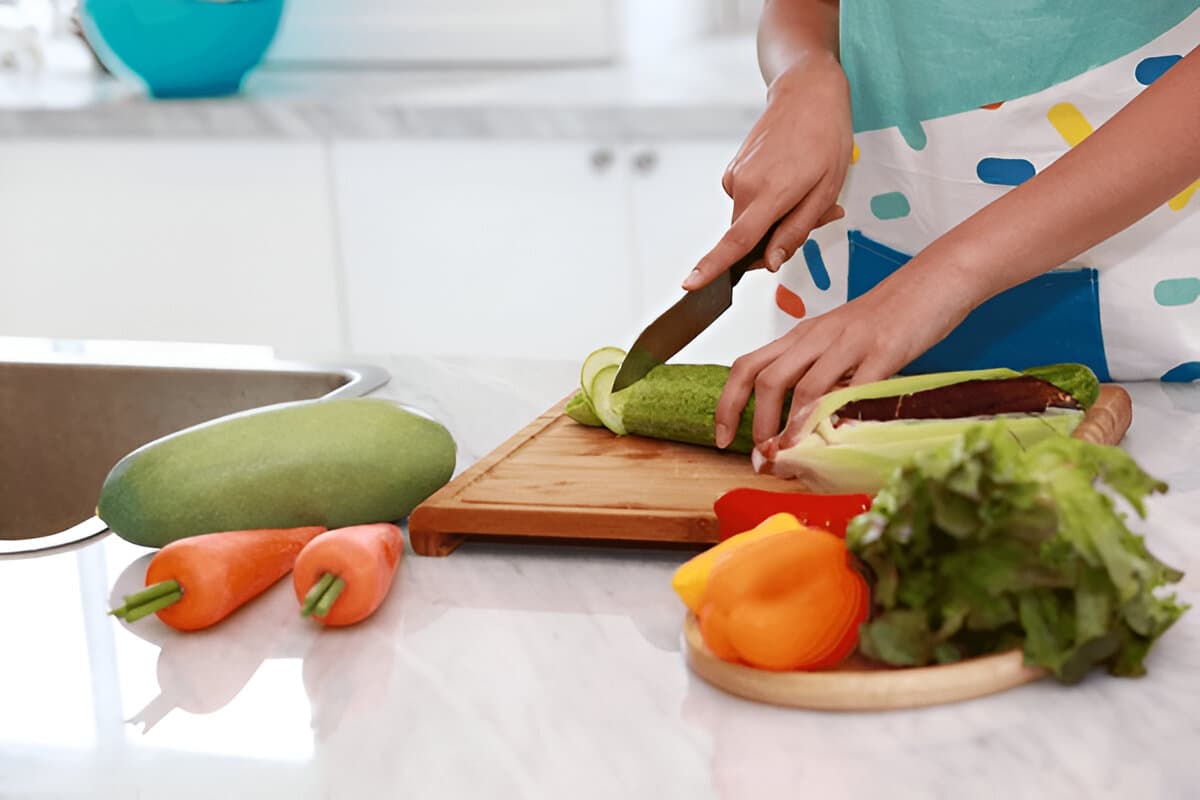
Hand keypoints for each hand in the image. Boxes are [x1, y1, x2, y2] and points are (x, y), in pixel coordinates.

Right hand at [683, 55, 852, 290]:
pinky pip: (748, 204)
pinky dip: (767, 203)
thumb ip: (796, 230)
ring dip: (775, 220)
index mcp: (769, 192)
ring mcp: (735, 178)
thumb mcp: (826, 189)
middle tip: (818, 214)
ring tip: (807, 189)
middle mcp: (743, 186)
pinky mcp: (733, 172)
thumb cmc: (825, 136)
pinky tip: (789, 180)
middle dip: (777, 240)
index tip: (691, 284)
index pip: (737, 240)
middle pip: (749, 238)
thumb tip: (771, 262)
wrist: (806, 91)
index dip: (713, 267)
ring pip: (749, 221)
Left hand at [712, 263, 976, 448]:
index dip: (727, 404)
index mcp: (802, 336)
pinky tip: (831, 439)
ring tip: (788, 458)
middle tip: (760, 457)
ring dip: (789, 428)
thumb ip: (821, 376)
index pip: (747, 366)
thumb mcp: (842, 343)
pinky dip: (837, 416)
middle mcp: (817, 337)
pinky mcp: (884, 349)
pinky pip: (854, 387)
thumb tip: (799, 424)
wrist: (938, 279)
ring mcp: (849, 342)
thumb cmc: (890, 316)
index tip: (723, 438)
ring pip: (803, 385)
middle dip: (754, 424)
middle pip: (765, 378)